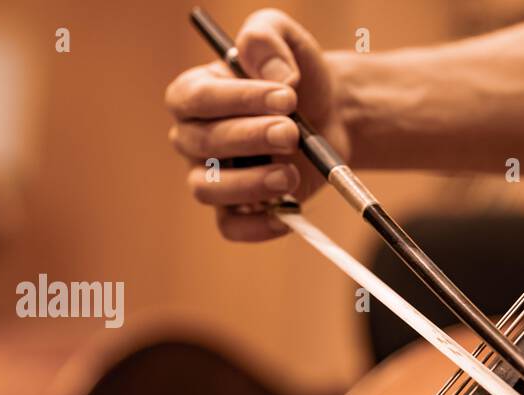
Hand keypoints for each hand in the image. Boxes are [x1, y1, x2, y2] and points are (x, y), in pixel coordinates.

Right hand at [165, 9, 349, 241]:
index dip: (239, 99)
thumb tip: (276, 74)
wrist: (329, 116)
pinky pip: (231, 227)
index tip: (285, 97)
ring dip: (250, 185)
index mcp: (195, 93)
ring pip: (208, 189)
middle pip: (203, 145)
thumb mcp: (286, 39)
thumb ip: (268, 38)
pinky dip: (258, 226)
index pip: (198, 98)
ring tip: (290, 175)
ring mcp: (210, 177)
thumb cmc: (298, 78)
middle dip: (250, 138)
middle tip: (292, 132)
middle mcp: (193, 138)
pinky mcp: (236, 210)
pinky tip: (288, 211)